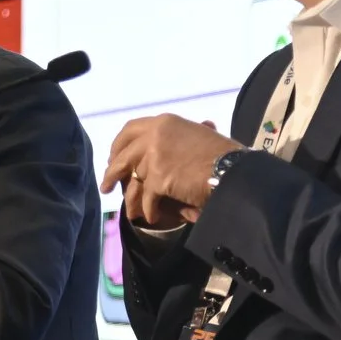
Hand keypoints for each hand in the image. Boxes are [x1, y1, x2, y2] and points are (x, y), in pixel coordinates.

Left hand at [101, 115, 238, 228]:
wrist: (232, 170)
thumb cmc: (224, 153)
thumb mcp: (202, 135)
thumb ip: (187, 135)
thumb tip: (203, 126)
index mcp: (164, 122)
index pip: (130, 130)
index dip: (119, 145)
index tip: (114, 157)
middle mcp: (154, 135)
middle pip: (123, 155)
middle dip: (112, 172)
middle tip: (107, 184)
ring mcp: (154, 156)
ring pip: (132, 180)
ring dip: (130, 198)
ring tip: (128, 210)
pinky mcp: (158, 178)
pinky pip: (147, 198)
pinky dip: (149, 210)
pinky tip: (152, 217)